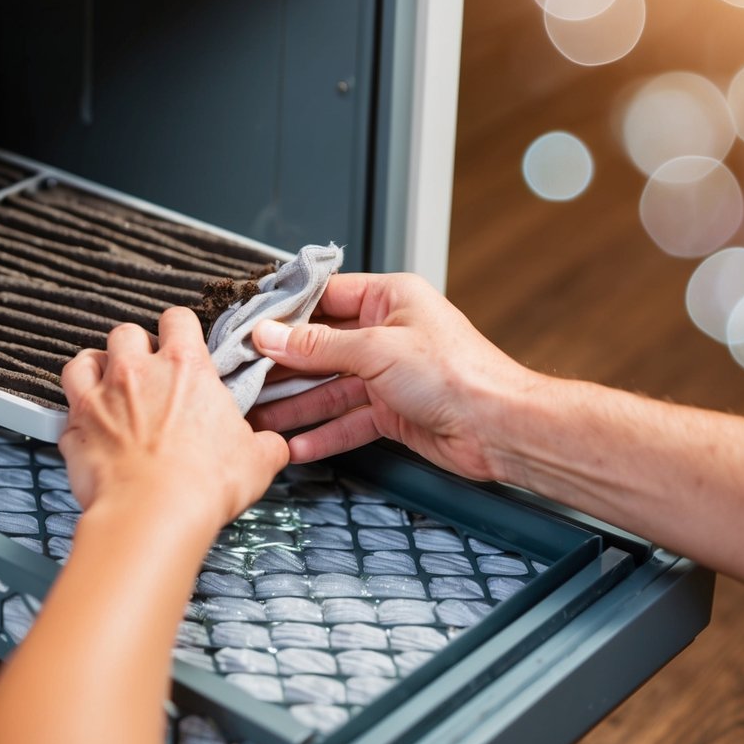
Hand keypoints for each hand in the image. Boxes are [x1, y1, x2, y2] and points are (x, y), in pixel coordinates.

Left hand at [60, 306, 288, 533]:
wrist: (153, 513)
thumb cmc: (204, 483)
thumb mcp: (257, 460)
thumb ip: (265, 444)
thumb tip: (273, 445)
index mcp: (185, 367)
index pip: (177, 319)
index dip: (179, 330)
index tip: (182, 346)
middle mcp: (137, 371)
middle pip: (125, 333)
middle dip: (134, 348)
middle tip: (146, 373)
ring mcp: (100, 396)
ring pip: (84, 360)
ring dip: (95, 369)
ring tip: (107, 388)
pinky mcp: (75, 427)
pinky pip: (65, 408)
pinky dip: (75, 414)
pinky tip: (89, 428)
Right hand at [248, 273, 542, 480]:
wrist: (500, 427)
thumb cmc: (461, 374)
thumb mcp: (376, 349)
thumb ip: (318, 346)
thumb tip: (272, 336)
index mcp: (388, 299)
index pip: (322, 298)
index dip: (284, 314)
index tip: (249, 328)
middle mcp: (386, 333)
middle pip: (319, 348)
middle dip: (281, 367)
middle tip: (243, 378)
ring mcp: (387, 374)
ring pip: (328, 389)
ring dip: (294, 406)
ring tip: (259, 419)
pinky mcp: (391, 411)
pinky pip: (346, 421)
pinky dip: (322, 434)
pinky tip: (297, 445)